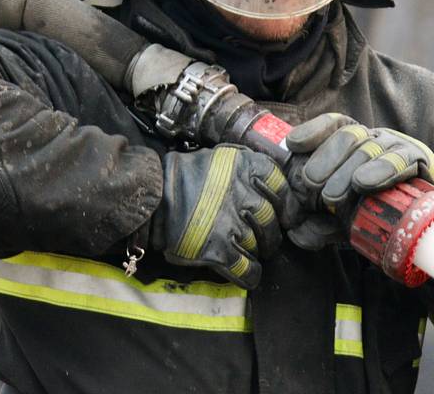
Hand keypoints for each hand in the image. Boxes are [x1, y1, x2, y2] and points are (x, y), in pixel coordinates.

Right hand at [151, 145, 289, 288]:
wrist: (149, 197)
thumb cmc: (181, 176)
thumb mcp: (218, 158)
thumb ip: (245, 168)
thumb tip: (267, 186)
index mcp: (246, 166)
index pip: (282, 187)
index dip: (284, 204)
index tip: (282, 214)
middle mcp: (244, 194)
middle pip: (273, 221)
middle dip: (270, 233)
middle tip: (262, 237)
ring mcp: (233, 224)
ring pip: (261, 246)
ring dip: (256, 251)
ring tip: (244, 250)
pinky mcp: (219, 250)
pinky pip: (247, 269)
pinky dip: (250, 274)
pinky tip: (246, 273)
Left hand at [286, 113, 433, 212]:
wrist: (429, 219)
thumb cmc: (379, 212)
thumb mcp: (345, 219)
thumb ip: (322, 225)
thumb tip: (297, 235)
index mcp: (354, 144)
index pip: (334, 125)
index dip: (313, 130)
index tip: (292, 145)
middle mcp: (374, 139)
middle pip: (348, 135)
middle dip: (325, 158)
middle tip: (310, 184)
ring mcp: (396, 147)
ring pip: (370, 147)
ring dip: (347, 169)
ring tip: (331, 196)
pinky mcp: (419, 160)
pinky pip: (400, 159)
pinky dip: (380, 169)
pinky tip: (363, 182)